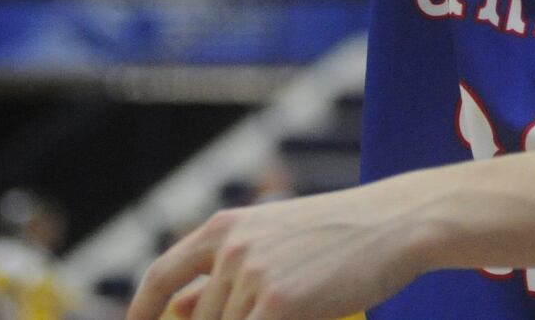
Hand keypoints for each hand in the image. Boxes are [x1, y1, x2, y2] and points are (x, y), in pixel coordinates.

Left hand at [129, 185, 423, 319]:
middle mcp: (229, 248)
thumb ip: (226, 273)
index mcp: (223, 228)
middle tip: (266, 315)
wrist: (392, 225)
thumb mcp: (272, 242)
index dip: (141, 313)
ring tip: (300, 307)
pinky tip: (297, 318)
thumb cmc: (336, 238)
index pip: (160, 278)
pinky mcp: (277, 304)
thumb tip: (176, 311)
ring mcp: (251, 276)